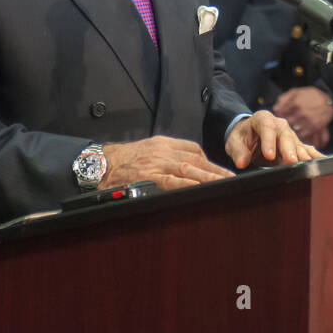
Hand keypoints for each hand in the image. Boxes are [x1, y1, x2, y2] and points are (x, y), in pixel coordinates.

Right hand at [100, 136, 233, 190]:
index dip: (209, 161)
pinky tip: (199, 188)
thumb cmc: (125, 159)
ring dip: (208, 177)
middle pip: (196, 159)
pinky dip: (187, 184)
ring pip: (188, 169)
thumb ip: (168, 154)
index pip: (193, 149)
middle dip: (215, 170)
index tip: (221, 171)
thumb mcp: (149, 149)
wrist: (101, 163)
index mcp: (164, 143)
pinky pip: (171, 181)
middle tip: (231, 178)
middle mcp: (163, 151)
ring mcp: (157, 163)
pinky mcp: (149, 177)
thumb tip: (188, 166)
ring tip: (223, 184)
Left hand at [225, 110, 322, 168]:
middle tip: (292, 161)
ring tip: (308, 164)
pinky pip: (305, 149)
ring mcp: (289, 133)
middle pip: (285, 135)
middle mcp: (278, 123)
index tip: (268, 156)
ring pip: (297, 143)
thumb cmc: (242, 137)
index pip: (266, 127)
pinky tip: (321, 161)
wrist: (249, 134)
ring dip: (302, 154)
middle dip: (289, 148)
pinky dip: (313, 155)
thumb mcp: (234, 142)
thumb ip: (238, 151)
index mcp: (262, 118)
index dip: (269, 141)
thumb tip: (241, 162)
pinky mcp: (295, 144)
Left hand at [273, 87, 332, 147]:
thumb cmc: (311, 96)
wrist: (329, 101)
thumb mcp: (296, 92)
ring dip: (290, 129)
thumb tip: (275, 109)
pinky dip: (298, 134)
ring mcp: (307, 121)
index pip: (279, 112)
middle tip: (283, 123)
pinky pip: (301, 135)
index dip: (277, 115)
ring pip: (292, 130)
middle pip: (285, 122)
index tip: (277, 116)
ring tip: (290, 127)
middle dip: (283, 123)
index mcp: (295, 103)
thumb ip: (284, 98)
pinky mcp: (313, 128)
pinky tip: (298, 131)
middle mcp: (300, 113)